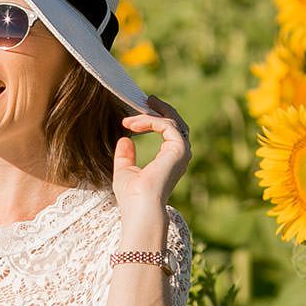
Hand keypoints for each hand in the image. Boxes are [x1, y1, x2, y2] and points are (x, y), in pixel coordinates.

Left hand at [113, 95, 189, 212]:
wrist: (140, 207)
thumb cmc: (132, 195)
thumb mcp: (125, 170)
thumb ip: (125, 156)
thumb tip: (124, 139)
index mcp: (170, 160)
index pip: (168, 132)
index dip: (153, 120)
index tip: (132, 118)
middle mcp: (179, 154)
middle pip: (176, 122)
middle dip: (161, 109)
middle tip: (147, 99)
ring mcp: (182, 151)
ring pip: (171, 121)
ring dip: (149, 115)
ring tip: (130, 117)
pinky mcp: (179, 148)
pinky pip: (166, 125)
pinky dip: (149, 121)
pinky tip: (132, 124)